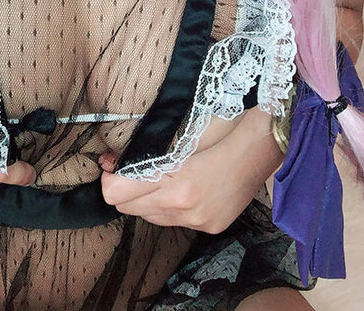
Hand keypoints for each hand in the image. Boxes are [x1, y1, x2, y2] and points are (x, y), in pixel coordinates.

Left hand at [100, 107, 282, 234]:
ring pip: (149, 217)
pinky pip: (172, 222)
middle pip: (128, 209)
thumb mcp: (176, 141)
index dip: (108, 180)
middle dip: (125, 190)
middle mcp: (181, 207)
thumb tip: (110, 160)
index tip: (110, 167)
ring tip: (160, 180)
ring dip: (147, 201)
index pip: (117, 193)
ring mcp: (195, 221)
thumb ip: (143, 155)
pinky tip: (181, 191)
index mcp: (174, 180)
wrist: (256, 154)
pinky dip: (169, 208)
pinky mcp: (207, 228)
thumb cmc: (217, 136)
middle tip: (128, 171)